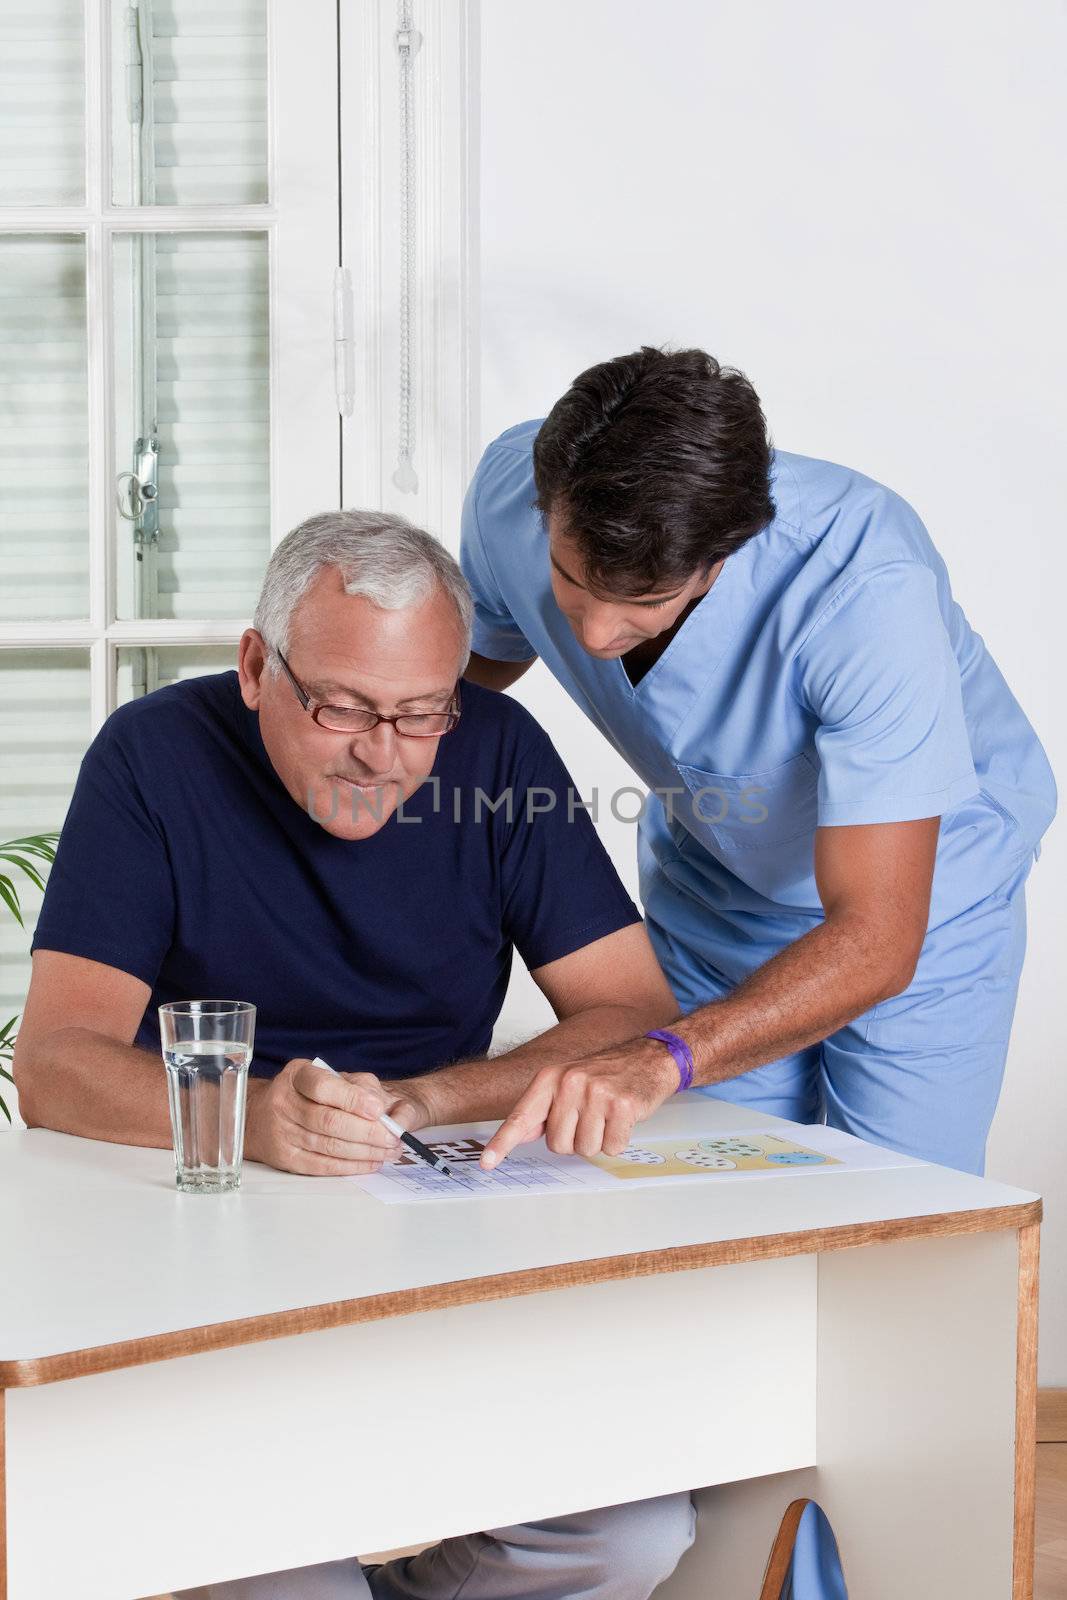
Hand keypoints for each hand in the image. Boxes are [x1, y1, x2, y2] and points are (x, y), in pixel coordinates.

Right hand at [245, 1058, 432, 1176]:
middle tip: (392, 1137)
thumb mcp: (328, 1076)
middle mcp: (284, 1102)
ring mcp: (282, 1131)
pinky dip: (350, 1166)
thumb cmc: (305, 1093)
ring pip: (329, 1146)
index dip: (353, 1099)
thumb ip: (356, 1085)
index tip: (378, 1109)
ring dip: (364, 1152)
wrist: (261, 1115)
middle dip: (367, 1132)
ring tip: (388, 1151)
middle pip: (329, 1121)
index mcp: (297, 1075)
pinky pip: (322, 1165)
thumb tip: (381, 1105)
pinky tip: (370, 1162)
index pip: (324, 1087)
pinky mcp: (285, 1157)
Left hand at [480, 1037, 680, 1169]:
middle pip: (558, 1145)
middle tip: (590, 1117)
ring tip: (607, 1116)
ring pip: (586, 1149)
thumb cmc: (604, 1076)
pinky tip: (622, 1118)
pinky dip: (619, 1140)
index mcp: (550, 1078)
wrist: (648, 1058)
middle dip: (575, 1139)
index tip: (487, 1162)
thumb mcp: (567, 1083)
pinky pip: (612, 1147)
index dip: (503, 1143)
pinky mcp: (622, 1105)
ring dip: (599, 1140)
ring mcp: (596, 1093)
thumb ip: (542, 1110)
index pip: (521, 1117)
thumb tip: (519, 1134)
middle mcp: (570, 1082)